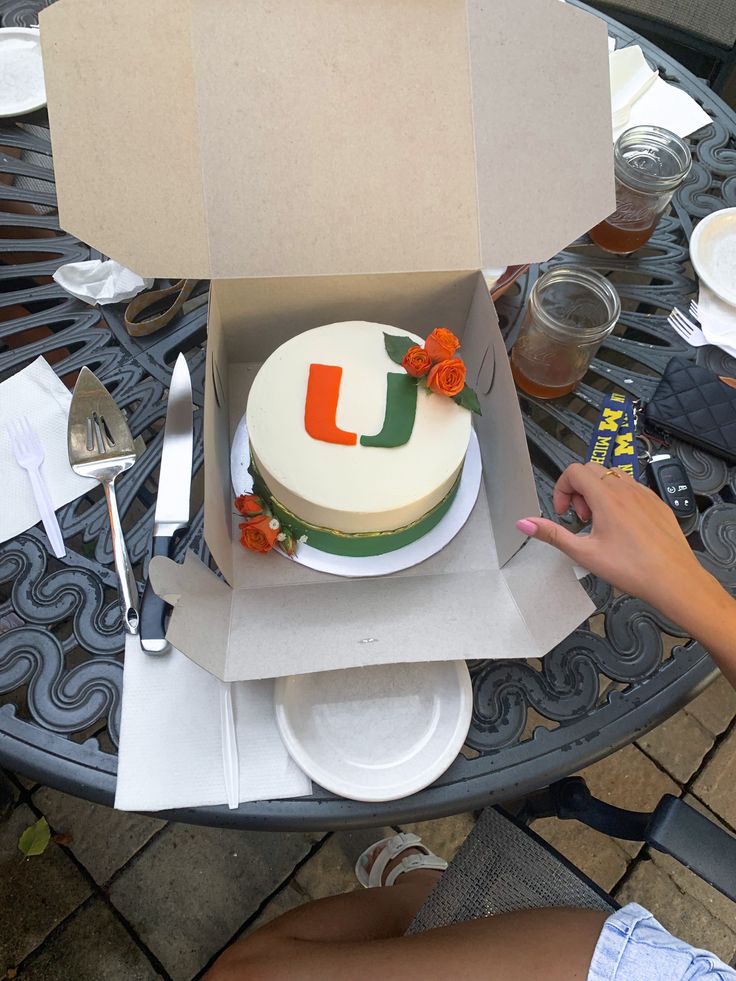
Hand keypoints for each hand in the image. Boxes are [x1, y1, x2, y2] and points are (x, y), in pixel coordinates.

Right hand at [515, 462, 710, 623]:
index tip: (564, 513)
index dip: (562, 489)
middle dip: (579, 490)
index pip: (574, 471)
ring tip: (600, 521)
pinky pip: (633, 488)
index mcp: (606, 498)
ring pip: (614, 476)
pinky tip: (622, 525)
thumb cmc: (633, 569)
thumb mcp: (584, 554)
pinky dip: (620, 498)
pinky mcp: (658, 503)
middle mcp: (626, 489)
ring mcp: (645, 494)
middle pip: (592, 470)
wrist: (674, 579)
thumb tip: (524, 523)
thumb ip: (552, 534)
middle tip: (581, 517)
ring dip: (599, 491)